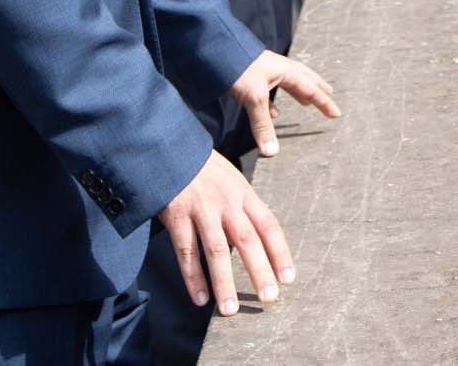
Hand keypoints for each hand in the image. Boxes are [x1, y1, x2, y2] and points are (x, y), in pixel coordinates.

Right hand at [158, 150, 291, 315]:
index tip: (289, 278)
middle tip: (269, 298)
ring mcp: (201, 209)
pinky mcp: (177, 215)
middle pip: (248, 240)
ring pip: (217, 250)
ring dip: (224, 282)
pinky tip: (200, 298)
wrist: (169, 147)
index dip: (280, 252)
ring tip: (230, 309)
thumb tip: (259, 236)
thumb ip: (243, 205)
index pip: (268, 225)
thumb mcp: (230, 178)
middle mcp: (226, 201)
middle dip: (260, 271)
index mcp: (243, 192)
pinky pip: (187, 251)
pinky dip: (193, 277)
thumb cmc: (203, 168)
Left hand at [228, 52, 339, 157]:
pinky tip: (273, 112)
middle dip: (317, 88)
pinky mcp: (252, 75)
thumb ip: (263, 126)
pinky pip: (270, 90)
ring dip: (299, 92)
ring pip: (288, 83)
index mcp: (285, 71)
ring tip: (305, 101)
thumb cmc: (237, 68)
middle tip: (329, 94)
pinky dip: (275, 102)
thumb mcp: (253, 98)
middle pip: (304, 79)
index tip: (336, 113)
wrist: (214, 50)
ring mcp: (265, 71)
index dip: (324, 103)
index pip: (310, 89)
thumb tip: (272, 153)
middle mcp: (278, 69)